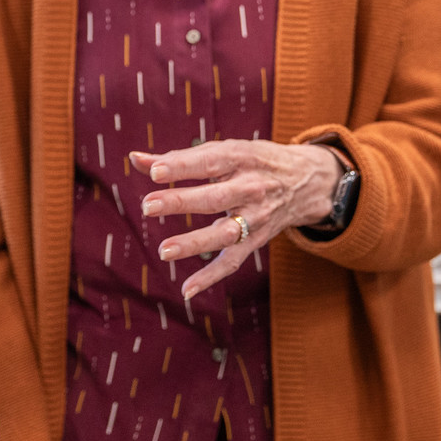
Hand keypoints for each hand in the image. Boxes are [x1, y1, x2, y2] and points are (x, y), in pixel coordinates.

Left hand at [133, 140, 343, 298]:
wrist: (306, 181)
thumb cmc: (252, 162)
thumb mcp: (224, 150)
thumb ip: (178, 157)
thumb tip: (135, 159)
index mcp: (240, 158)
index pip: (208, 161)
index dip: (182, 166)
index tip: (155, 171)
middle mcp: (251, 187)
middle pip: (215, 197)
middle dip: (182, 202)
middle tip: (148, 206)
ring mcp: (256, 217)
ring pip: (225, 232)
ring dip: (195, 243)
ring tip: (164, 251)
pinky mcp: (257, 240)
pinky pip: (233, 261)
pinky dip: (211, 277)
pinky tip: (186, 290)